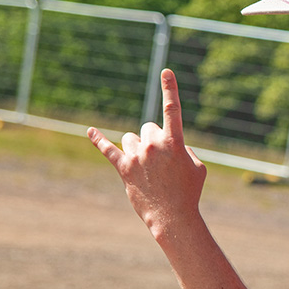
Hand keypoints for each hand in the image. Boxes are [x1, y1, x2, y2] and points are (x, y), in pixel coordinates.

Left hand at [87, 68, 206, 240]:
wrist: (173, 217)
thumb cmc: (189, 192)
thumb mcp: (197, 167)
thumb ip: (184, 148)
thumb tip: (167, 144)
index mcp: (175, 142)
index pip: (172, 110)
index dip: (170, 89)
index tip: (166, 71)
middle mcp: (153, 145)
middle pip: (148, 127)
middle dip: (154, 140)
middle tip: (161, 161)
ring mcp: (136, 156)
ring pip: (131, 138)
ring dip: (138, 147)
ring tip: (147, 167)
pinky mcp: (123, 168)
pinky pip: (108, 149)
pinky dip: (99, 140)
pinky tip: (91, 132)